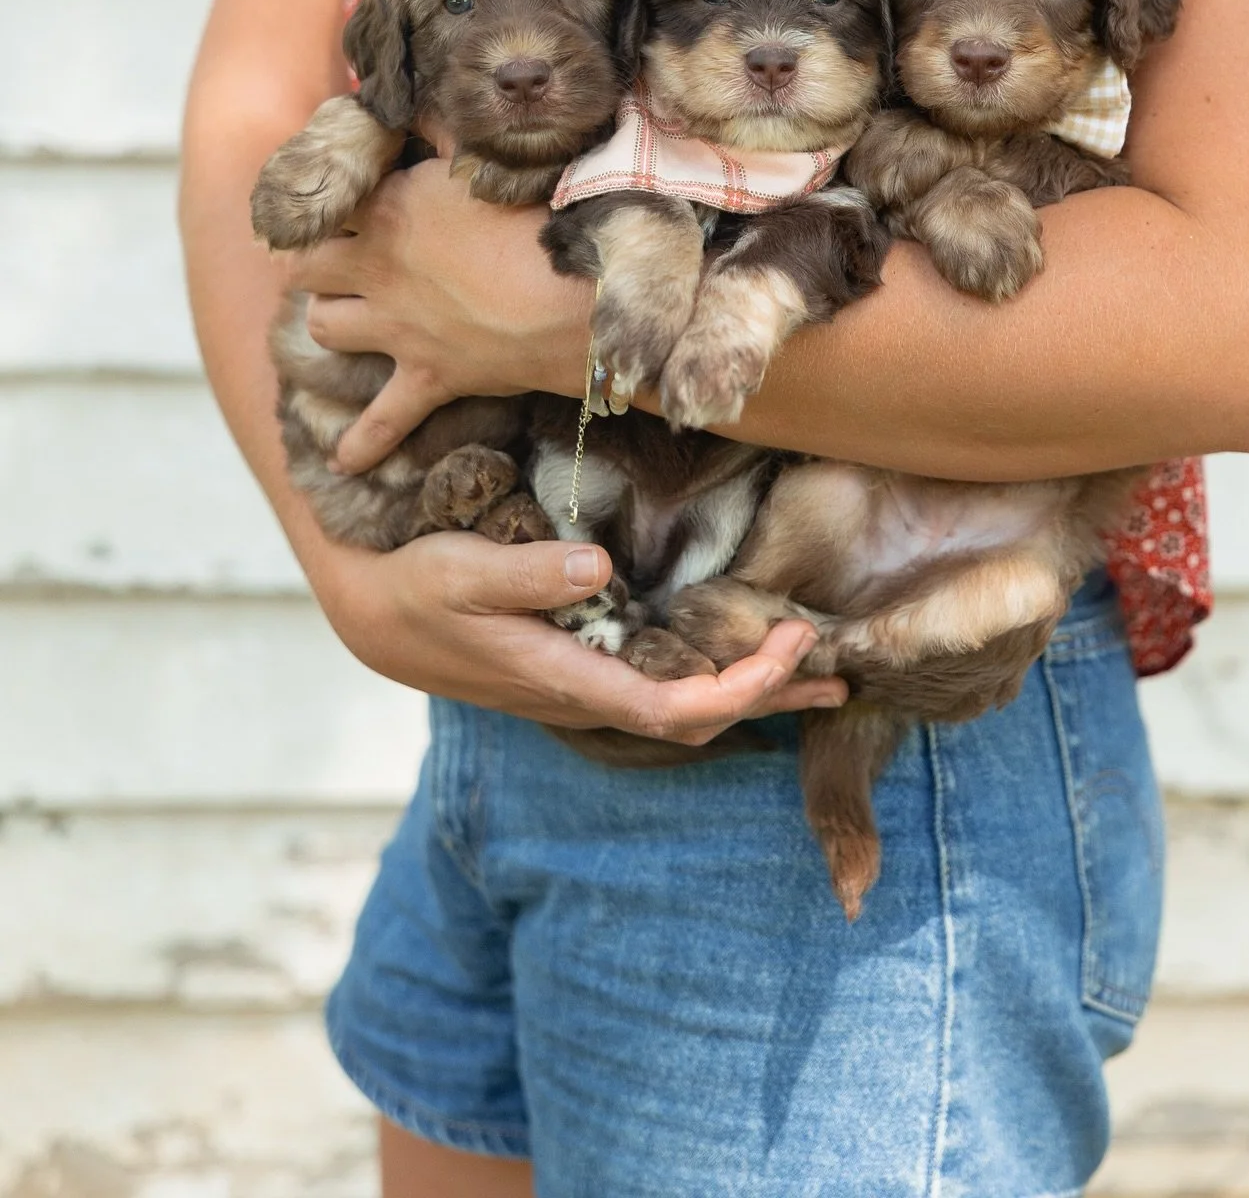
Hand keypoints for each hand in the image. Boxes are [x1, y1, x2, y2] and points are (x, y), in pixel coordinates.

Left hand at [292, 156, 591, 471]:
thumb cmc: (540, 223)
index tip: (344, 197)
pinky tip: (344, 461)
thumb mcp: (487, 162)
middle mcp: (378, 271)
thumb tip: (422, 103)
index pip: (329, 201)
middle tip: (336, 257)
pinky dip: (362, 444)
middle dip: (314, 260)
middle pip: (306, 265)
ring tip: (344, 315)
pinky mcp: (426, 377)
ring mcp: (397, 329)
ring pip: (325, 327)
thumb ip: (446, 132)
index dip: (330, 199)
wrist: (574, 302)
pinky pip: (381, 422)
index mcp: (389, 211)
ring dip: (329, 320)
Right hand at [322, 528, 847, 743]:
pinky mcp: (577, 668)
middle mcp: (582, 694)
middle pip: (694, 720)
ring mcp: (581, 686)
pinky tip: (732, 657)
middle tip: (833, 659)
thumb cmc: (414, 588)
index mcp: (564, 678)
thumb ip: (526, 575)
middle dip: (767, 693)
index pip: (673, 710)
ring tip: (814, 674)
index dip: (742, 688)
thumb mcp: (459, 571)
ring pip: (682, 706)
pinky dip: (710, 675)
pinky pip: (660, 684)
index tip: (791, 641)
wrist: (371, 614)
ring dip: (748, 690)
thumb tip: (596, 572)